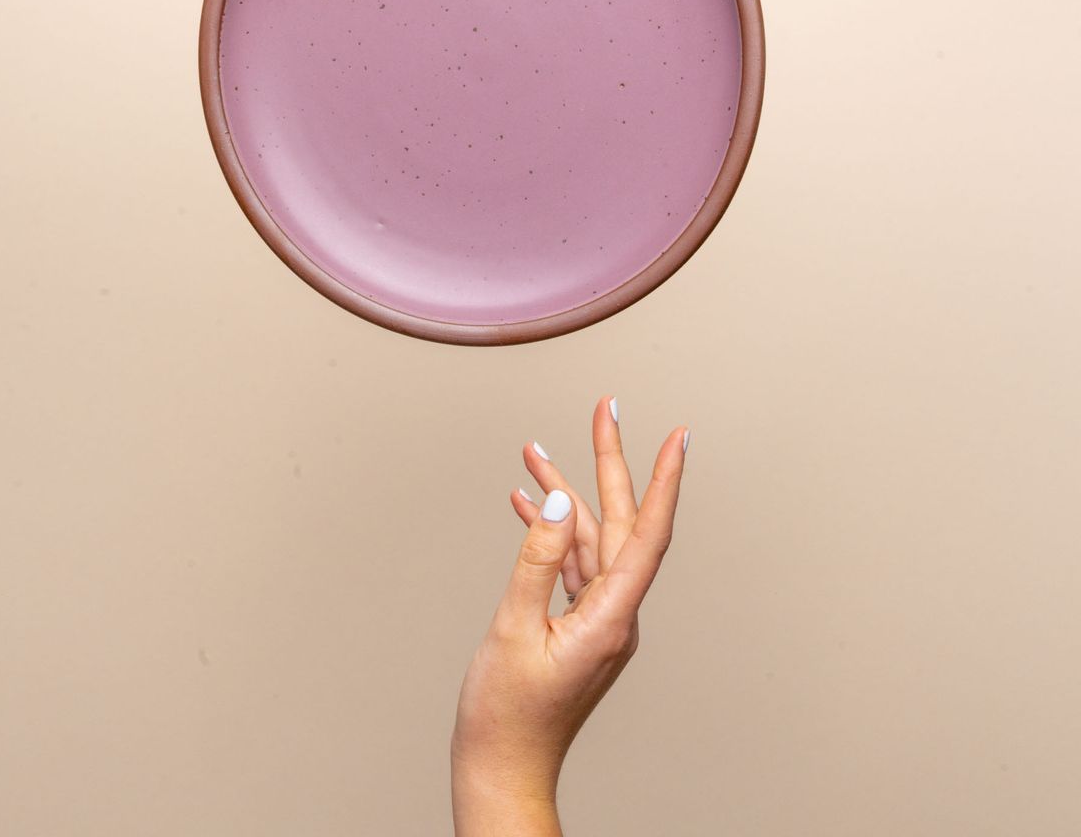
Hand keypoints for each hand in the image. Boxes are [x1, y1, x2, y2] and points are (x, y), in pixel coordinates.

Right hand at [451, 398, 689, 833]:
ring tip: (533, 449)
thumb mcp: (514, 629)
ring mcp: (596, 618)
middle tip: (606, 410)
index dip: (664, 480)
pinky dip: (547, 532)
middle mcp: (614, 614)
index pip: (648, 533)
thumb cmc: (506, 715)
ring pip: (586, 538)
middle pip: (617, 522)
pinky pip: (569, 564)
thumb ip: (536, 558)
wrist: (500, 768)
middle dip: (608, 462)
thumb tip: (555, 499)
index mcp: (612, 619)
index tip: (677, 436)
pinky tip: (525, 502)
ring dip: (561, 494)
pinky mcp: (576, 624)